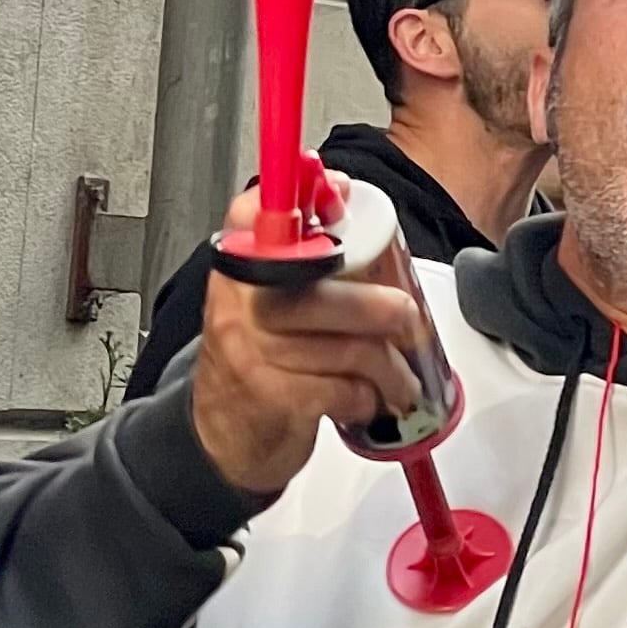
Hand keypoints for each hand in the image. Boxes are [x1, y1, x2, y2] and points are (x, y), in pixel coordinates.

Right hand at [189, 188, 432, 497]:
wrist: (221, 436)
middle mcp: (239, 306)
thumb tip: (343, 191)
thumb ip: (303, 252)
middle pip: (326, 293)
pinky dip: (368, 397)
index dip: (302, 199)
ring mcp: (251, 354)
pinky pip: (345, 390)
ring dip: (389, 368)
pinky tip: (367, 399)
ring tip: (398, 377)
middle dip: (383, 311)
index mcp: (240, 271)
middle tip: (405, 320)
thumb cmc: (259, 362)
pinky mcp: (272, 399)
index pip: (253, 215)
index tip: (340, 192)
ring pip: (349, 349)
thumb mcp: (267, 300)